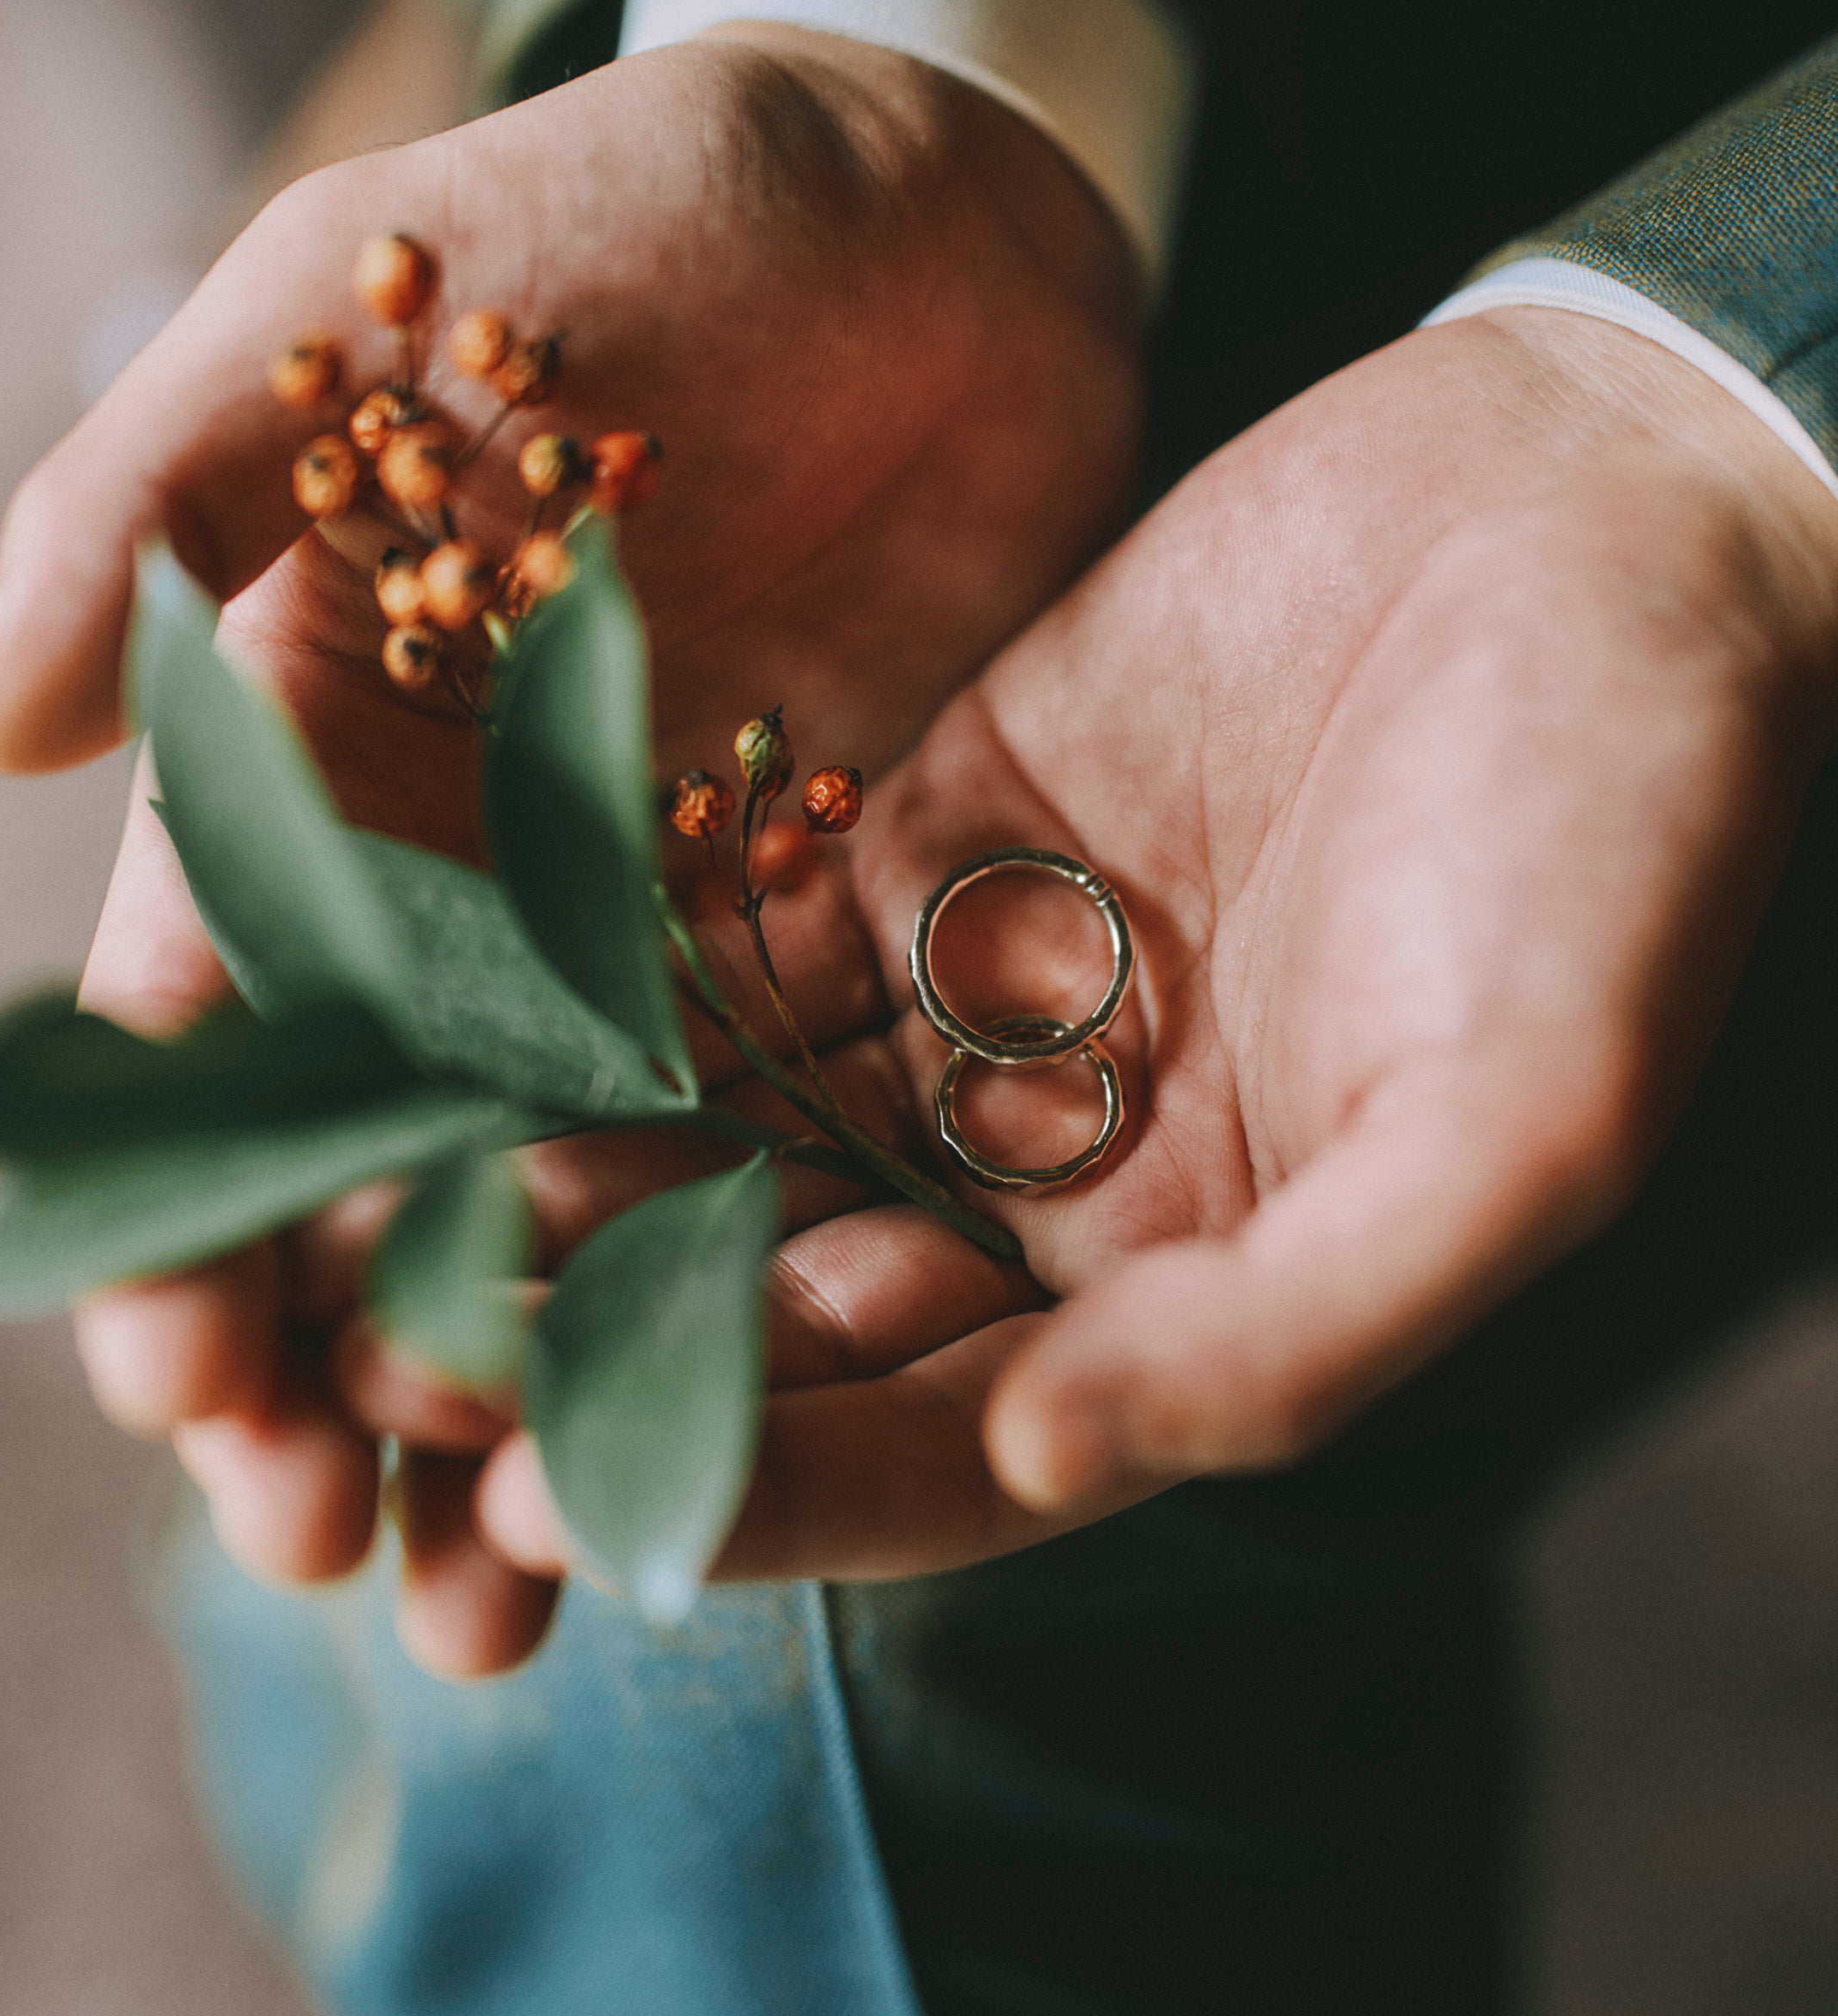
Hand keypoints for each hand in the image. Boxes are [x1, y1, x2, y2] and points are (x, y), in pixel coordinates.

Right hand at [0, 17, 1139, 1662]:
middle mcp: (459, 860)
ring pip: (546, 1198)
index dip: (178, 1197)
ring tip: (492, 1595)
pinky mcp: (823, 922)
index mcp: (304, 736)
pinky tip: (722, 1441)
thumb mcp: (356, 296)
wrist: (923, 203)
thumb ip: (167, 491)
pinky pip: (760, 1136)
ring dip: (508, 1389)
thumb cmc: (620, 213)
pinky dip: (723, 1289)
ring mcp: (648, 911)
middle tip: (323, 1548)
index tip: (175, 1377)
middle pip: (363, 1156)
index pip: (207, 1010)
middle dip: (324, 1354)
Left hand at [473, 306, 1837, 1615]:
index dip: (774, 1483)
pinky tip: (463, 975)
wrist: (1590, 509)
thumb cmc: (1622, 835)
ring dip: (576, 1156)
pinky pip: (744, 913)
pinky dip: (614, 952)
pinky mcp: (926, 823)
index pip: (952, 1440)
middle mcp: (1069, 1171)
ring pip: (742, 1115)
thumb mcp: (1518, 1125)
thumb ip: (1302, 1327)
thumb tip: (1051, 1474)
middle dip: (616, 1336)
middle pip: (802, 1297)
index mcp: (1204, 1289)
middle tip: (406, 1360)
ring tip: (393, 1183)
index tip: (571, 1506)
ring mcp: (987, 994)